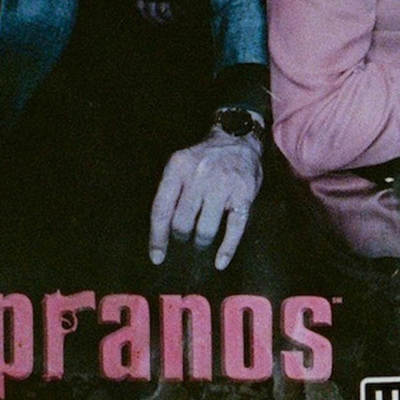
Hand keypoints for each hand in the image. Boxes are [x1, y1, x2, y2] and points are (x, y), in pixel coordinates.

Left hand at [148, 129, 262, 269]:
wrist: (238, 138)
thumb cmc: (206, 157)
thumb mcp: (182, 163)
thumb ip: (173, 189)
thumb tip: (163, 227)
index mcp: (178, 167)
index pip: (161, 209)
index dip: (158, 236)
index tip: (157, 257)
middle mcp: (198, 176)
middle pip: (182, 223)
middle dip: (182, 237)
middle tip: (185, 239)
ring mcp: (222, 186)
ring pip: (205, 229)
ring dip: (201, 242)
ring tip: (201, 242)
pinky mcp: (243, 196)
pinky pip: (233, 230)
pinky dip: (226, 250)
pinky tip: (220, 262)